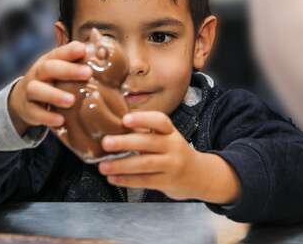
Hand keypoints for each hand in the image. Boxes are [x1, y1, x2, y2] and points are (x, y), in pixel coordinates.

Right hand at [8, 41, 91, 134]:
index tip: (84, 50)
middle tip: (88, 73)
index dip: (69, 51)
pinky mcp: (28, 110)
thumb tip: (102, 50)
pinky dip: (46, 117)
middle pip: (47, 68)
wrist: (23, 100)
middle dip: (67, 70)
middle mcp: (37, 74)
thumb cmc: (52, 82)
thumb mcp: (62, 69)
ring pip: (36, 90)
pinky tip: (61, 121)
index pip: (58, 53)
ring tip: (71, 101)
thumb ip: (79, 62)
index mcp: (48, 61)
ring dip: (54, 95)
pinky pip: (34, 113)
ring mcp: (30, 92)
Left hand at [98, 111, 240, 202]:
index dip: (142, 119)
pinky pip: (145, 181)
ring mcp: (172, 165)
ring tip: (103, 166)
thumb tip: (114, 127)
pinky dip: (127, 180)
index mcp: (170, 132)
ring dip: (121, 165)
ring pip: (145, 164)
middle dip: (125, 142)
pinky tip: (113, 178)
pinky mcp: (168, 182)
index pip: (160, 121)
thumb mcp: (167, 138)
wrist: (199, 175)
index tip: (125, 119)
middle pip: (149, 142)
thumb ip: (146, 133)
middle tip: (105, 143)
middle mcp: (173, 146)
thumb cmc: (174, 153)